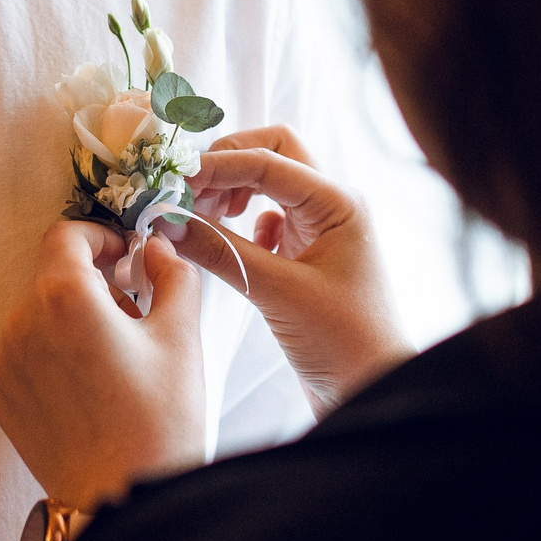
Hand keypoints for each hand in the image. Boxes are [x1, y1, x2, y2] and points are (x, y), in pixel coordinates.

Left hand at [0, 220, 206, 513]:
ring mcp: (5, 363)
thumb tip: (156, 249)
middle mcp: (21, 322)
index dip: (100, 237)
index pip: (67, 235)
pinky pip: (26, 353)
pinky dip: (55, 353)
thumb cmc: (158, 421)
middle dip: (93, 281)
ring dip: (73, 318)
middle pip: (52, 275)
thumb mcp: (181, 336)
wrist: (122, 501)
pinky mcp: (2, 397)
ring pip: (38, 315)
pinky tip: (92, 385)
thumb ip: (172, 275)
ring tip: (117, 356)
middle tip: (135, 312)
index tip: (126, 257)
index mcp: (63, 296)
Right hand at [170, 126, 412, 412]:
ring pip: (268, 182)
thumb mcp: (276, 292)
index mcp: (338, 201)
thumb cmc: (342, 341)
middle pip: (272, 152)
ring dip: (231, 190)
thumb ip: (222, 251)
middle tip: (188, 193)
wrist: (371, 388)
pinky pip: (267, 215)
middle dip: (227, 163)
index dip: (217, 165)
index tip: (174, 181)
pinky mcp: (306, 251)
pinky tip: (230, 245)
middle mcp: (332, 204)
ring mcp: (320, 226)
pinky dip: (240, 220)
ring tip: (200, 217)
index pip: (269, 159)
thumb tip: (169, 220)